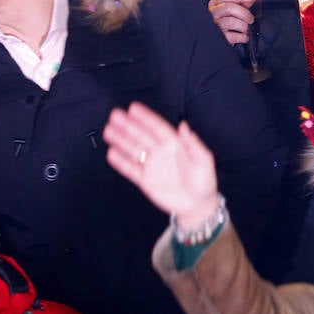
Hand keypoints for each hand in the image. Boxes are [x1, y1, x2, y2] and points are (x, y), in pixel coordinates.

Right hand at [104, 103, 220, 225]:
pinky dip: (121, 162)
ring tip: (109, 130)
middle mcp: (161, 152)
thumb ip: (193, 143)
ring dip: (121, 140)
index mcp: (175, 144)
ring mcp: (152, 165)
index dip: (145, 117)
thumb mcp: (203, 160)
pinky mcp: (146, 180)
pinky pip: (131, 169)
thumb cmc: (204, 180)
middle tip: (115, 115)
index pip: (157, 127)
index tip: (133, 108)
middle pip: (141, 136)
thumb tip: (183, 126)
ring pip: (134, 150)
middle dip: (128, 125)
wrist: (198, 205)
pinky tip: (112, 153)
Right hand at [208, 0, 258, 45]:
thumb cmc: (229, 19)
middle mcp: (213, 14)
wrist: (219, 38)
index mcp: (215, 4)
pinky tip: (244, 36)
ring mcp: (215, 26)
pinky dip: (243, 37)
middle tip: (251, 19)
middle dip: (244, 13)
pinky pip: (233, 36)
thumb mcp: (236, 7)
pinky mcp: (219, 38)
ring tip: (246, 28)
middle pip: (229, 8)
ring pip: (231, 22)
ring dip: (244, 25)